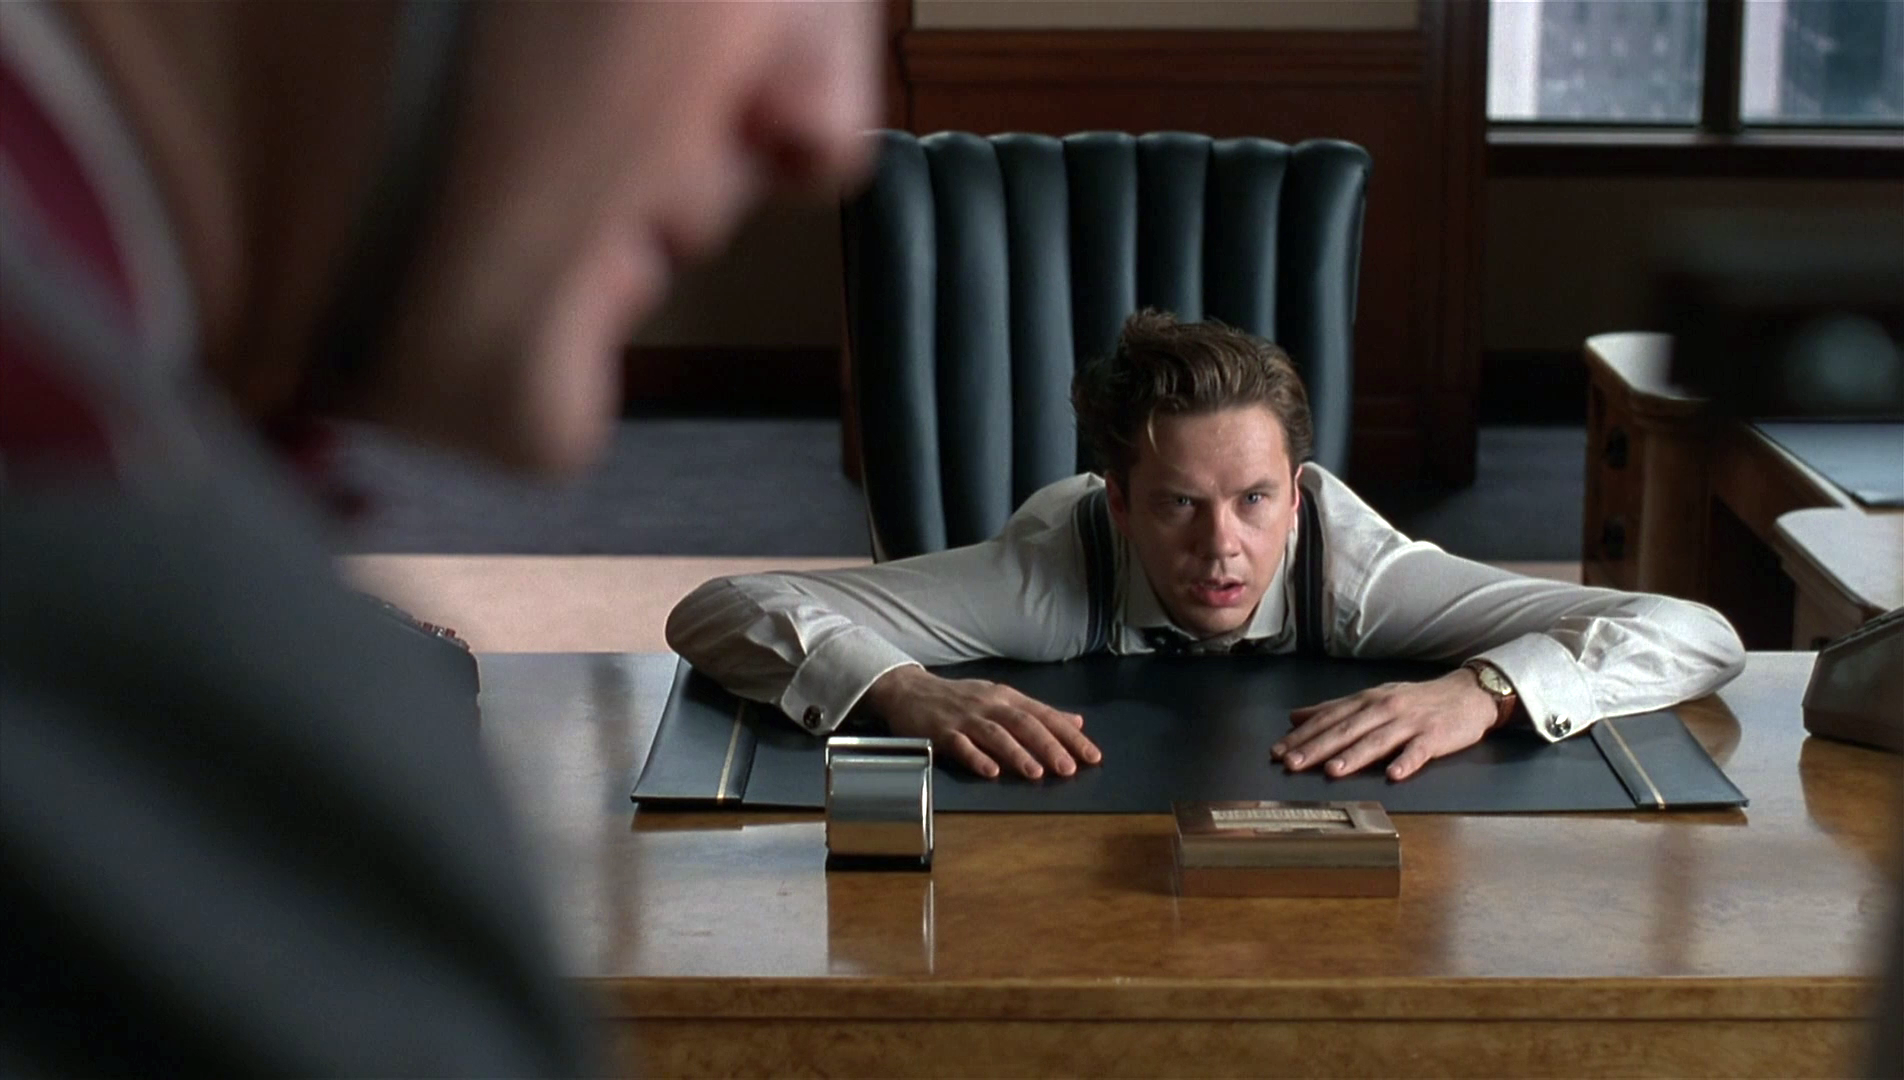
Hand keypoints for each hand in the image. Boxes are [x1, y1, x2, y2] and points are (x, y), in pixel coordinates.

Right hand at [862, 665, 1101, 779]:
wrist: (910, 691)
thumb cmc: (961, 699)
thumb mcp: (1001, 698)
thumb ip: (1038, 712)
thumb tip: (1077, 722)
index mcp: (1007, 698)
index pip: (1045, 716)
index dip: (1069, 736)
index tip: (1092, 756)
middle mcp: (989, 706)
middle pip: (1024, 724)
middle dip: (1048, 746)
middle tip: (1069, 769)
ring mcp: (964, 719)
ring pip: (995, 735)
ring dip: (1017, 754)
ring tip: (1037, 774)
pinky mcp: (941, 732)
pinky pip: (960, 746)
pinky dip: (976, 758)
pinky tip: (990, 772)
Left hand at [1271, 669, 1503, 781]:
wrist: (1465, 694)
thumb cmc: (1414, 701)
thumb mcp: (1372, 698)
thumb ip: (1335, 709)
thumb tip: (1296, 716)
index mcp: (1366, 701)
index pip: (1328, 718)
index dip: (1302, 735)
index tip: (1277, 751)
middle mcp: (1384, 708)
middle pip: (1346, 729)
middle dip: (1317, 747)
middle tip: (1292, 763)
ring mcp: (1409, 722)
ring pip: (1377, 740)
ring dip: (1354, 756)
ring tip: (1332, 770)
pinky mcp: (1435, 736)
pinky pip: (1419, 751)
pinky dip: (1406, 762)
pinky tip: (1393, 774)